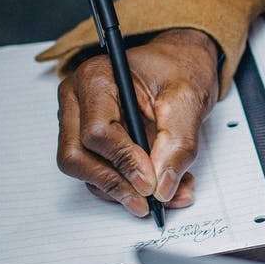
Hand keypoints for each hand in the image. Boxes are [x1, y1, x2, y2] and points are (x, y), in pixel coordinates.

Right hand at [56, 28, 218, 216]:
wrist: (180, 64)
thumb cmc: (179, 68)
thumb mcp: (187, 100)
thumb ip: (177, 144)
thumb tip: (162, 185)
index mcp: (96, 78)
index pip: (96, 131)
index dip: (123, 160)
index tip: (150, 180)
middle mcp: (78, 100)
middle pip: (77, 156)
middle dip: (114, 183)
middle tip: (148, 199)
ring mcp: (78, 121)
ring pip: (84, 170)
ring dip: (123, 191)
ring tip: (165, 194)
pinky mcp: (88, 141)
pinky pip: (98, 172)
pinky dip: (126, 187)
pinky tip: (158, 187)